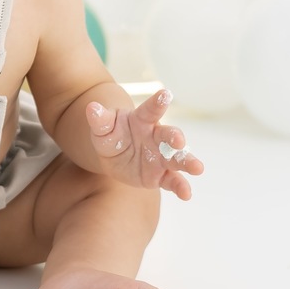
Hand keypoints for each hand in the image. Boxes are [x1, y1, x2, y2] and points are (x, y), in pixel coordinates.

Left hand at [86, 89, 203, 199]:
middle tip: (179, 141)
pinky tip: (186, 194)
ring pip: (177, 158)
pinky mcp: (161, 175)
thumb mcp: (102, 128)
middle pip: (169, 135)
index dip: (158, 102)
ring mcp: (161, 156)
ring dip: (188, 162)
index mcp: (143, 120)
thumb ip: (100, 120)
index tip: (165, 94)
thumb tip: (92, 108)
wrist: (114, 157)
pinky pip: (172, 180)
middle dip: (175, 137)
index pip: (151, 110)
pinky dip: (181, 187)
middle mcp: (156, 137)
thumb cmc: (111, 136)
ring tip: (198, 168)